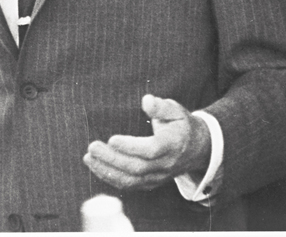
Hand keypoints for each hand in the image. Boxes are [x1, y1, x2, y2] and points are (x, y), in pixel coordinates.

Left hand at [83, 94, 210, 190]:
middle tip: (92, 147)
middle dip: (112, 159)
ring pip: (132, 180)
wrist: (197, 149)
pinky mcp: (151, 182)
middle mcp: (166, 164)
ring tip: (88, 158)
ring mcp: (158, 176)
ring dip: (108, 171)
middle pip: (137, 167)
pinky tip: (96, 166)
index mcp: (172, 145)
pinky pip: (130, 185)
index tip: (111, 139)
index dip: (131, 147)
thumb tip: (147, 100)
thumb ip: (161, 106)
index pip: (151, 150)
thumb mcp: (176, 111)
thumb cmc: (180, 125)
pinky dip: (111, 178)